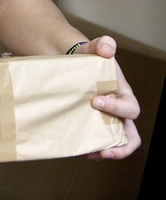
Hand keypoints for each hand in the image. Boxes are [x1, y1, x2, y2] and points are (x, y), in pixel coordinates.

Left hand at [78, 36, 140, 159]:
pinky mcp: (90, 123)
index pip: (130, 107)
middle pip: (130, 133)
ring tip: (91, 154)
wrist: (68, 62)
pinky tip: (80, 149)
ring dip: (106, 151)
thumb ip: (102, 45)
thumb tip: (107, 48)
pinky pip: (96, 140)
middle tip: (105, 150)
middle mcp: (117, 110)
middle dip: (121, 145)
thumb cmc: (86, 57)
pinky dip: (91, 147)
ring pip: (115, 141)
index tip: (95, 101)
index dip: (117, 108)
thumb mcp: (93, 49)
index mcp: (123, 94)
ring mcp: (104, 119)